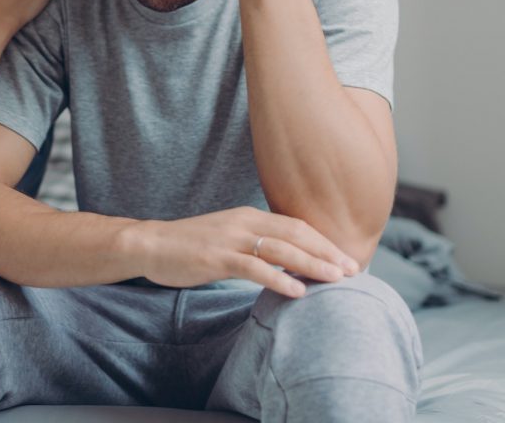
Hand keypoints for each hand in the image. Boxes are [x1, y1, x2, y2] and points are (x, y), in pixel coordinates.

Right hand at [133, 206, 359, 297]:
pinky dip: (279, 278)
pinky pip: (254, 268)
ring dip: (312, 264)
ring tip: (336, 279)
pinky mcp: (217, 257)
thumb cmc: (191, 244)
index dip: (323, 241)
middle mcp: (244, 221)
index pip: (295, 225)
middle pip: (296, 233)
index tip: (345, 257)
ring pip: (281, 249)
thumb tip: (285, 259)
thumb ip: (254, 242)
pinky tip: (297, 290)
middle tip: (353, 269)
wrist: (151, 243)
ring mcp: (231, 239)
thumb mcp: (228, 236)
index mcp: (249, 215)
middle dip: (327, 251)